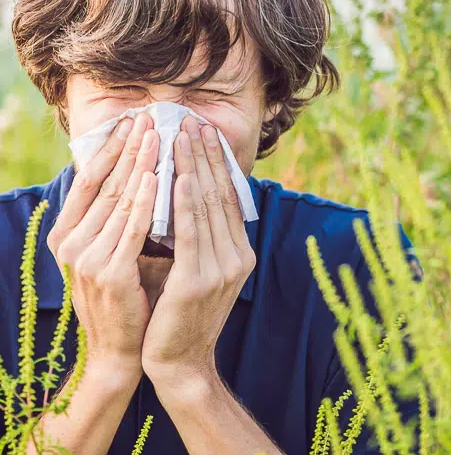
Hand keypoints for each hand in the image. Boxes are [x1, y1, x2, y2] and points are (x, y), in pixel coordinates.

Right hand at [47, 112, 159, 375]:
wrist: (122, 349)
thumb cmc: (124, 294)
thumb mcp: (111, 250)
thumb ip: (118, 216)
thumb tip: (139, 172)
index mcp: (68, 234)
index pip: (89, 180)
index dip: (110, 149)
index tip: (130, 121)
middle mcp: (71, 243)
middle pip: (105, 184)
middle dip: (129, 148)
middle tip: (147, 117)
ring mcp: (87, 259)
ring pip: (120, 200)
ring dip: (141, 164)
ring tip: (157, 135)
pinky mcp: (110, 274)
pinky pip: (132, 229)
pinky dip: (145, 201)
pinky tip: (157, 176)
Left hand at [141, 115, 256, 391]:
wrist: (179, 363)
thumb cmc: (181, 313)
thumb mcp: (198, 268)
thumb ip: (200, 235)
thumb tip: (189, 192)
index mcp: (239, 252)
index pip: (227, 197)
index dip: (215, 162)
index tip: (203, 131)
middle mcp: (237, 257)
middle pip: (219, 195)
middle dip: (205, 154)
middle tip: (192, 120)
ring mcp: (222, 269)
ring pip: (206, 207)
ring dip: (194, 167)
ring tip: (182, 136)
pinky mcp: (199, 281)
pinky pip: (191, 232)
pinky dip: (186, 201)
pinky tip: (180, 175)